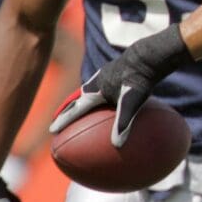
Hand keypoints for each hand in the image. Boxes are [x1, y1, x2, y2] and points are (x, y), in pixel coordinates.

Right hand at [49, 24, 192, 146]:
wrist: (149, 56)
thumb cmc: (139, 79)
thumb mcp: (132, 103)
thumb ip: (124, 123)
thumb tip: (117, 146)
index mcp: (96, 90)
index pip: (75, 109)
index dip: (64, 120)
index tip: (52, 130)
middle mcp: (97, 82)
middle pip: (77, 99)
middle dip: (68, 110)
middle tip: (58, 120)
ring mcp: (106, 74)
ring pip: (89, 90)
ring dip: (81, 100)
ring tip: (79, 108)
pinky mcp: (117, 70)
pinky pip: (104, 85)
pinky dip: (100, 94)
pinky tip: (109, 97)